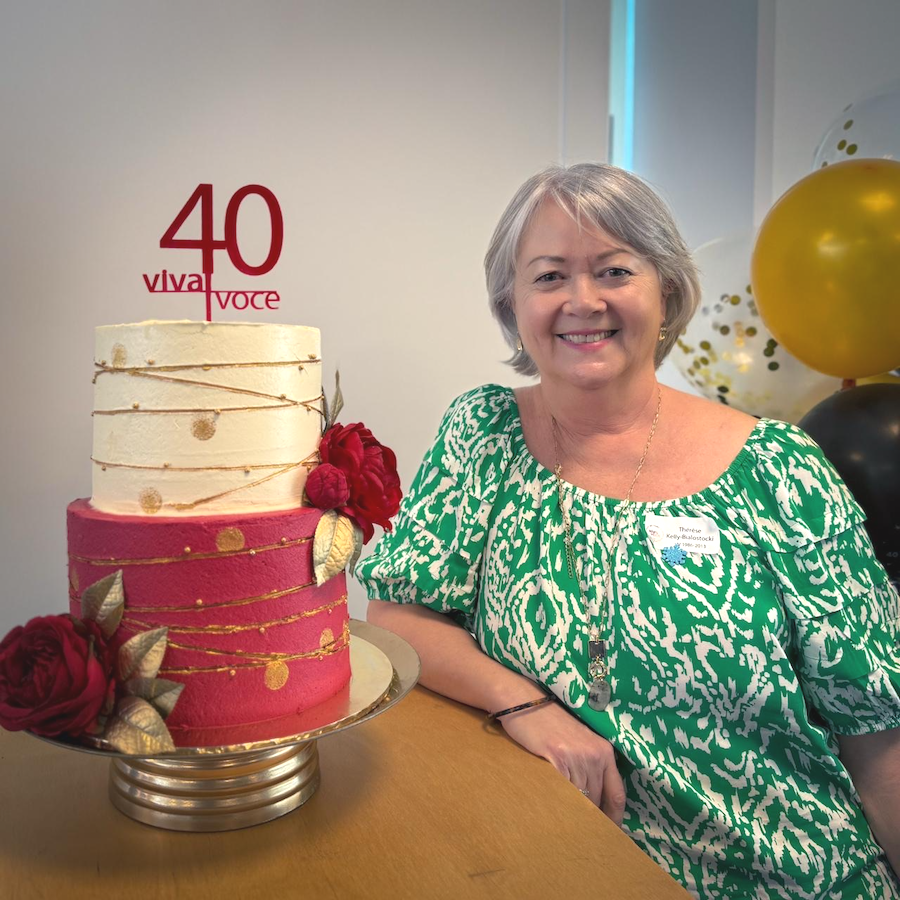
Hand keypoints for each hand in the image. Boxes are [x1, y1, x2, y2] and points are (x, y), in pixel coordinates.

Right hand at [498, 700, 625, 824]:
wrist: (524, 702)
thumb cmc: (549, 724)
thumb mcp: (578, 741)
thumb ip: (590, 766)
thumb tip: (593, 804)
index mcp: (604, 751)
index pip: (617, 794)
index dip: (614, 819)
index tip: (610, 834)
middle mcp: (594, 754)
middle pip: (597, 800)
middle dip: (589, 818)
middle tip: (582, 834)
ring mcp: (576, 757)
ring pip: (579, 799)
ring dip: (572, 813)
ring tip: (564, 823)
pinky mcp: (556, 759)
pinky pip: (562, 792)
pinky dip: (558, 803)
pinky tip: (552, 810)